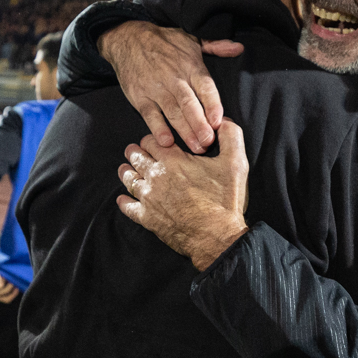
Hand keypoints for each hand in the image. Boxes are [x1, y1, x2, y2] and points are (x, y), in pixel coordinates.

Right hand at [98, 21, 241, 152]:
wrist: (129, 38)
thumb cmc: (164, 41)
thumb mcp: (191, 39)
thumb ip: (216, 46)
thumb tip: (238, 48)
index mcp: (191, 66)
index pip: (205, 87)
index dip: (213, 105)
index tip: (219, 122)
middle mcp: (174, 78)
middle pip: (190, 104)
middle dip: (200, 125)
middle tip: (208, 142)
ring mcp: (156, 88)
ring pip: (173, 112)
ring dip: (184, 131)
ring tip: (195, 147)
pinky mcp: (140, 96)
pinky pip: (150, 114)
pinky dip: (157, 128)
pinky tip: (165, 142)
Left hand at [117, 119, 248, 271]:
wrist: (217, 237)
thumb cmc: (225, 200)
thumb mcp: (235, 163)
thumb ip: (230, 136)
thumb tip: (222, 121)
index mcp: (172, 160)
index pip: (151, 140)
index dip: (151, 138)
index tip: (154, 141)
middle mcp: (155, 177)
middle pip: (136, 157)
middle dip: (135, 152)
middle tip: (134, 151)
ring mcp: (149, 198)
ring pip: (129, 179)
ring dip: (127, 172)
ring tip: (125, 169)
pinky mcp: (148, 218)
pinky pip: (128, 207)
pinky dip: (124, 201)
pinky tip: (122, 198)